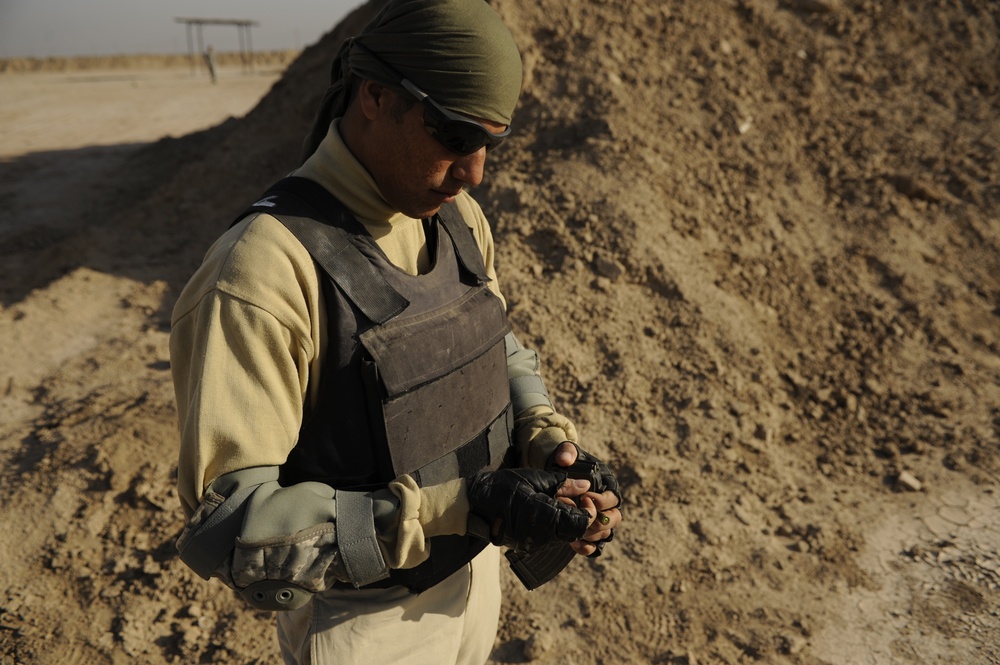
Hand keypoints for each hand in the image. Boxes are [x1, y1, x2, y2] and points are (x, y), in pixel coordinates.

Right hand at [467, 468, 590, 552]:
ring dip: (567, 521)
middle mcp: (541, 535)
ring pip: (564, 536)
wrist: (474, 506)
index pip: (581, 522)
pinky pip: (551, 538)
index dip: (588, 510)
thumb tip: (585, 485)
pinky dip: (555, 526)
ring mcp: (534, 544)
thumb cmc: (502, 487)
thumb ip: (561, 483)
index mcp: (544, 515)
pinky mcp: (528, 547)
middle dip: (580, 516)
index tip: (583, 496)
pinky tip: (546, 511)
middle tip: (571, 497)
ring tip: (557, 502)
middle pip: (576, 531)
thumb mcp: (533, 478)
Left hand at [548, 442, 622, 556]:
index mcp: (607, 486)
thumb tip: (565, 460)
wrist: (558, 476)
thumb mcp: (566, 453)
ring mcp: (599, 519)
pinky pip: (595, 546)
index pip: (612, 498)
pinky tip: (573, 544)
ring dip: (593, 535)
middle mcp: (608, 504)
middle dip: (599, 520)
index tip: (585, 498)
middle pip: (615, 518)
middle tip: (582, 517)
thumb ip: (566, 452)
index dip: (600, 501)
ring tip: (576, 532)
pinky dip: (587, 548)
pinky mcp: (590, 531)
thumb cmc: (566, 462)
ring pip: (606, 533)